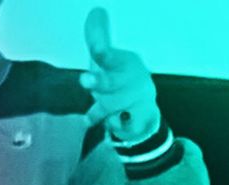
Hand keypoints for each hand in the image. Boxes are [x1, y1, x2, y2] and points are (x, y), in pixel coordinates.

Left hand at [81, 8, 158, 141]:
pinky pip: (124, 127)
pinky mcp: (140, 121)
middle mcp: (133, 80)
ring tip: (88, 118)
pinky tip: (113, 125)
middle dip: (98, 82)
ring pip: (113, 107)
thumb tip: (94, 12)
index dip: (102, 52)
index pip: (109, 56)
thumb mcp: (110, 61)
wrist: (145, 110)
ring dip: (100, 111)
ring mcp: (138, 101)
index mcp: (125, 62)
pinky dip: (117, 128)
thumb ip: (99, 40)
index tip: (95, 50)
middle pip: (112, 82)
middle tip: (84, 79)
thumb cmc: (122, 80)